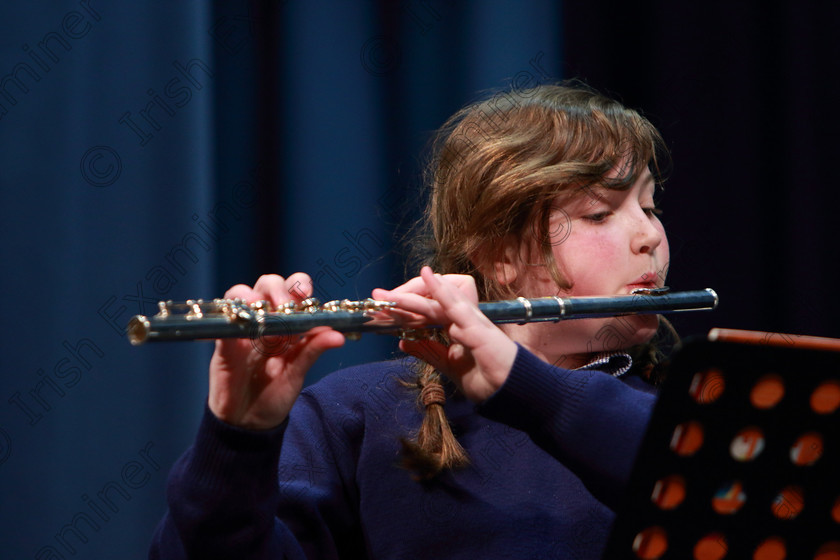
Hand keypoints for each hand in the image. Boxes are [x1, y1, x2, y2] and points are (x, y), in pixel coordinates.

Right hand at [208, 273, 344, 429]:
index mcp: (288, 324)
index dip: (299, 285)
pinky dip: (231, 316)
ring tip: (259, 309)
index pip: (293, 291)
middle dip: (277, 288)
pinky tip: (241, 323)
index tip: (305, 294)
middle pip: (267, 285)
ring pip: (241, 294)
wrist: (248, 422)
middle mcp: (265, 321)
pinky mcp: (223, 343)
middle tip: (283, 304)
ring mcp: (242, 329)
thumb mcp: (297, 373)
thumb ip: (313, 351)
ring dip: (251, 296)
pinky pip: (223, 321)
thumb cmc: (274, 395)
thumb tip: (338, 335)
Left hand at [373, 267, 517, 402]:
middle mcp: (465, 319)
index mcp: (457, 325)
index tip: (382, 306)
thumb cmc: (488, 379)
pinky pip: (461, 309)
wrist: (513, 394)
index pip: (428, 308)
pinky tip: (432, 282)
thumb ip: (429, 351)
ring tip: (393, 293)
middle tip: (378, 294)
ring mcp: (474, 322)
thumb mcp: (449, 365)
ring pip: (442, 301)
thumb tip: (403, 342)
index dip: (406, 304)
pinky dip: (445, 296)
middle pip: (431, 300)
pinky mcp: (481, 330)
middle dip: (404, 296)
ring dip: (416, 295)